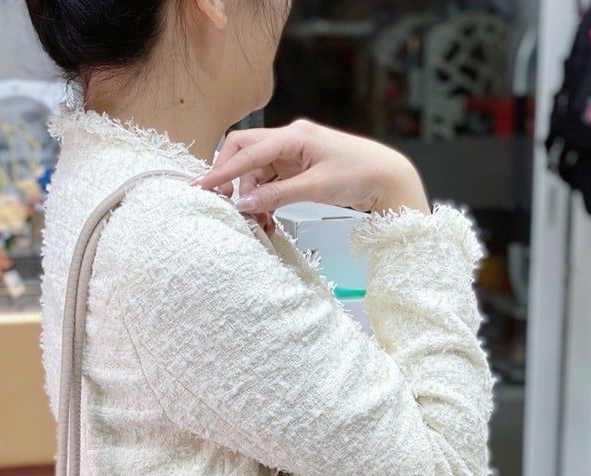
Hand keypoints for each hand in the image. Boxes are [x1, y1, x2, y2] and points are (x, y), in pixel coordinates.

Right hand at [194, 118, 429, 221]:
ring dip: (251, 196)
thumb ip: (277, 195)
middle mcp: (290, 139)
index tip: (201, 187)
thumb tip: (244, 203)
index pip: (247, 151)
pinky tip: (267, 219)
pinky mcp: (299, 167)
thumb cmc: (359, 175)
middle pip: (245, 152)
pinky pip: (271, 180)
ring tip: (257, 224)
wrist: (389, 177)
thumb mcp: (315, 188)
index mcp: (294, 136)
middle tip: (225, 206)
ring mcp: (294, 153)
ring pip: (257, 171)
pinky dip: (265, 198)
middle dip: (232, 178)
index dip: (222, 170)